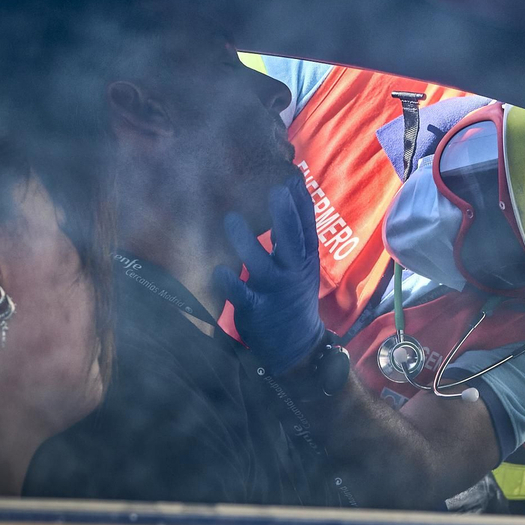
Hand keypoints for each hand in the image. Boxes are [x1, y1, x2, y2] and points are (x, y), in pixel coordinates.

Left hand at [214, 179, 326, 374]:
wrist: (297, 346)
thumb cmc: (293, 297)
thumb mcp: (301, 267)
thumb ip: (293, 239)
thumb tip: (287, 201)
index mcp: (304, 259)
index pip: (306, 227)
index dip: (301, 203)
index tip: (294, 178)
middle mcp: (292, 272)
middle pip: (291, 240)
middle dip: (284, 215)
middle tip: (276, 190)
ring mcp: (274, 291)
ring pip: (261, 264)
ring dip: (246, 242)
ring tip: (231, 219)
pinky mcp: (256, 309)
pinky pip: (241, 294)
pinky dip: (230, 282)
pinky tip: (218, 270)